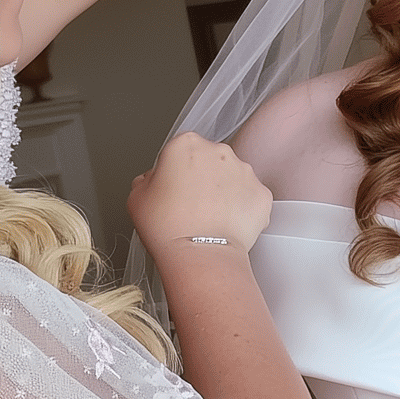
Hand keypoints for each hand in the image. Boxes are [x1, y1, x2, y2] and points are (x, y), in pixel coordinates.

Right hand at [129, 133, 273, 250]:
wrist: (199, 253)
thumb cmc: (168, 227)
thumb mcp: (137, 197)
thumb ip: (146, 180)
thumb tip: (154, 181)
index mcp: (186, 145)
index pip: (181, 151)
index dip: (175, 173)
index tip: (172, 189)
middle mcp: (219, 152)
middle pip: (210, 161)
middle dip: (202, 179)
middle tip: (190, 206)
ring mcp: (245, 172)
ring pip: (233, 178)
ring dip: (223, 193)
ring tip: (208, 219)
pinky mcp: (262, 193)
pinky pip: (251, 198)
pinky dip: (241, 209)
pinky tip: (225, 224)